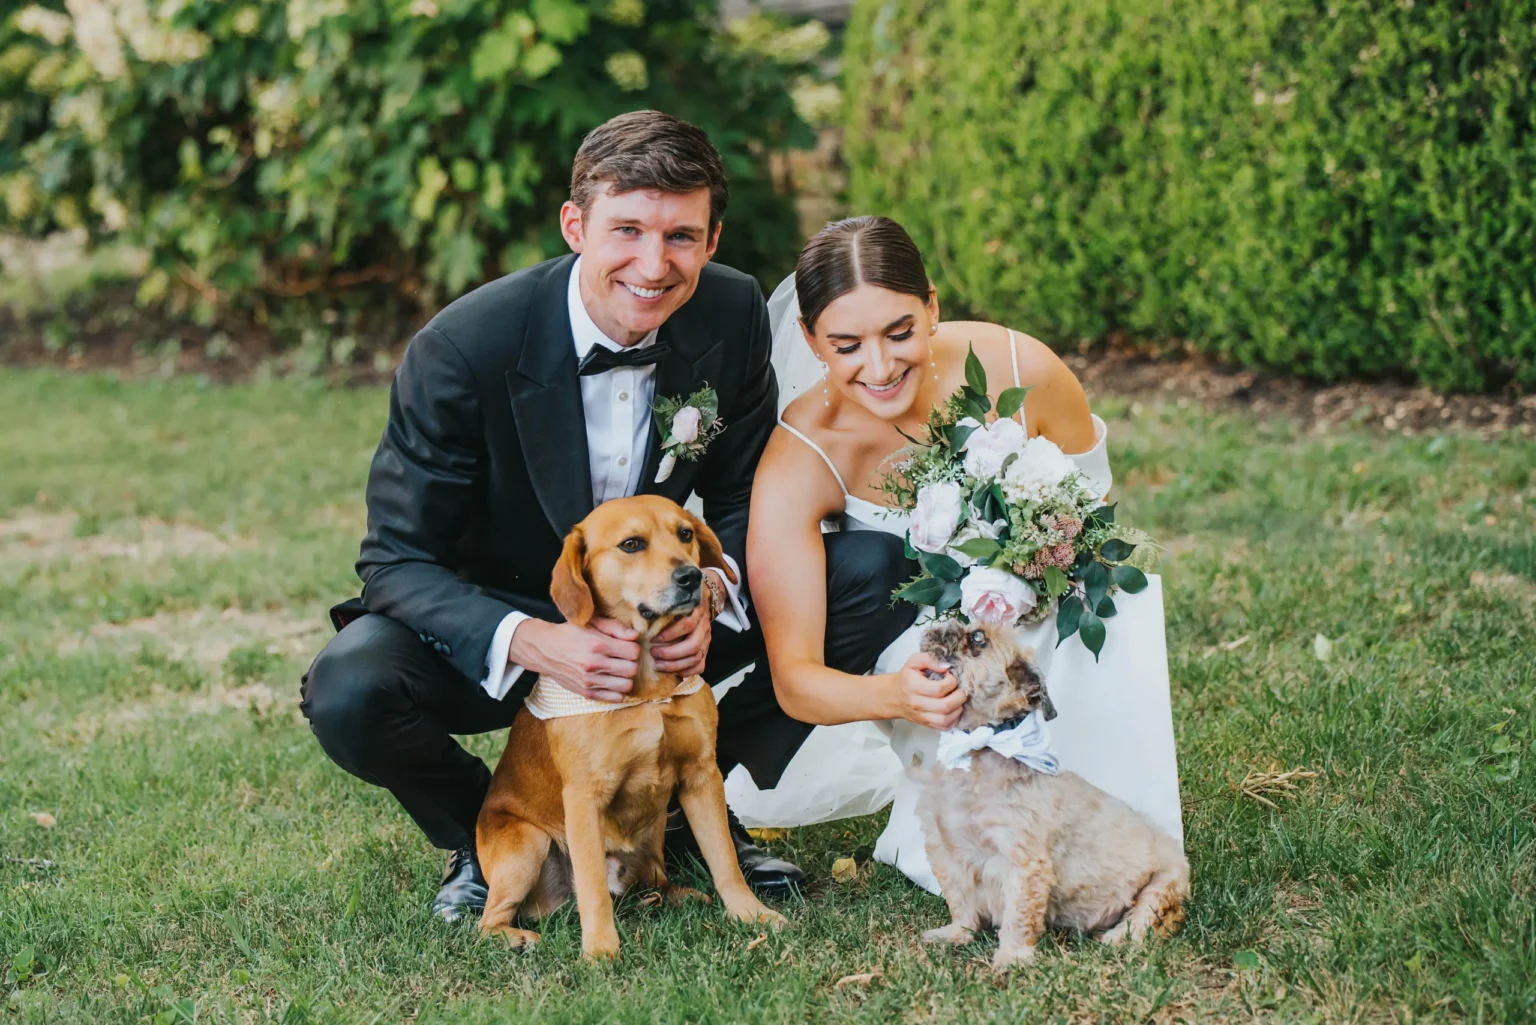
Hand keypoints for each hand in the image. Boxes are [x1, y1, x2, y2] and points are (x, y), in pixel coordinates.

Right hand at [509, 618, 640, 702]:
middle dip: (631, 662)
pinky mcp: (586, 692)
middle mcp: (594, 664)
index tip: (626, 647)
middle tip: (623, 659)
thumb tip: (635, 636)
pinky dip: (618, 691)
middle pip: (632, 669)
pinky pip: (614, 698)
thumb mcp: (591, 622)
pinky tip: (612, 681)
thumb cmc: (570, 633)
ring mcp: (590, 681)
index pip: (633, 652)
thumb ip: (615, 627)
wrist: (544, 650)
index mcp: (597, 644)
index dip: (633, 648)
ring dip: (625, 677)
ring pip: (626, 685)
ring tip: (618, 670)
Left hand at [651, 600, 711, 676]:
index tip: (653, 638)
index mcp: (696, 611)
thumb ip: (660, 604)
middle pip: (693, 645)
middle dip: (671, 653)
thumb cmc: (677, 603)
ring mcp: (707, 639)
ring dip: (676, 665)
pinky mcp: (706, 650)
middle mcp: (704, 626)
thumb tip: (642, 611)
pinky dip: (687, 671)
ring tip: (658, 665)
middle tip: (654, 653)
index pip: (687, 624)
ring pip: (696, 657)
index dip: (669, 634)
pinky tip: (673, 671)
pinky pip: (700, 666)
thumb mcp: (671, 598)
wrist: (698, 603)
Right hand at [897, 651, 965, 730]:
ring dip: (958, 709)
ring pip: (946, 719)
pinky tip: (954, 709)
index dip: (951, 682)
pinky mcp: (927, 724)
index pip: (939, 689)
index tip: (951, 677)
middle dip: (959, 697)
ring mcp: (922, 716)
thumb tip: (946, 666)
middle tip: (960, 689)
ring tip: (958, 699)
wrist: (893, 696)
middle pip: (945, 706)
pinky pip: (945, 727)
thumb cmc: (906, 678)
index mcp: (913, 686)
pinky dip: (954, 719)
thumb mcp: (914, 662)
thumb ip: (930, 659)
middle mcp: (917, 704)